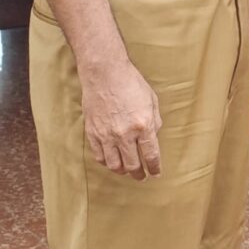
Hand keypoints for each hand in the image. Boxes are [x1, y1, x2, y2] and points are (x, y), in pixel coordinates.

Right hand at [79, 60, 163, 178]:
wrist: (104, 73)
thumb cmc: (130, 83)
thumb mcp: (151, 100)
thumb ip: (154, 122)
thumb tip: (153, 138)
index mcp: (143, 125)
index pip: (151, 156)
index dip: (154, 168)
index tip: (155, 173)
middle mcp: (125, 134)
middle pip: (132, 165)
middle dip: (139, 174)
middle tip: (141, 176)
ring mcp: (107, 135)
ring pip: (114, 165)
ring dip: (123, 171)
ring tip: (127, 170)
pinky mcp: (93, 133)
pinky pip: (100, 156)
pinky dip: (107, 162)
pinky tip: (112, 161)